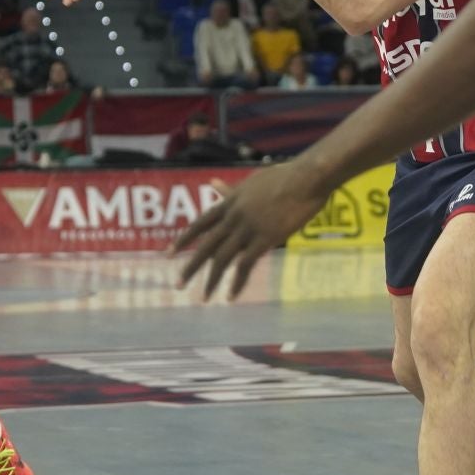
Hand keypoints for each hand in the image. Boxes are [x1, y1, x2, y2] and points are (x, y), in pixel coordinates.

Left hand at [173, 162, 327, 301]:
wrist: (305, 177)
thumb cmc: (285, 176)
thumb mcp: (252, 181)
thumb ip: (232, 189)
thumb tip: (214, 183)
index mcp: (230, 202)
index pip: (200, 223)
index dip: (184, 239)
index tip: (169, 253)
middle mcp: (233, 216)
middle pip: (206, 245)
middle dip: (190, 266)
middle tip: (178, 284)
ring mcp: (247, 228)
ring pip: (222, 258)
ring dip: (211, 280)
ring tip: (205, 297)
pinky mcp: (264, 238)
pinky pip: (245, 265)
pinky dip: (237, 283)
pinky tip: (231, 296)